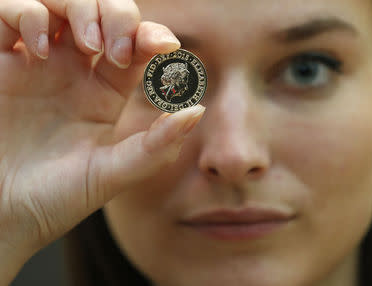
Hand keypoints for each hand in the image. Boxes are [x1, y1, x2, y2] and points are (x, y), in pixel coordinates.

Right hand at [0, 0, 204, 277]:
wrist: (2, 217)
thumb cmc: (55, 200)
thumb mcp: (112, 175)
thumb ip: (157, 147)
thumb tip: (197, 111)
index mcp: (104, 93)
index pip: (135, 44)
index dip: (152, 35)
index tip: (165, 47)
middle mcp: (73, 72)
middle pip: (102, 13)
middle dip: (118, 16)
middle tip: (117, 49)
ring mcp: (35, 62)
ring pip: (60, 2)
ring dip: (80, 9)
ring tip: (87, 46)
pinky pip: (10, 11)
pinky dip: (28, 15)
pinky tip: (40, 49)